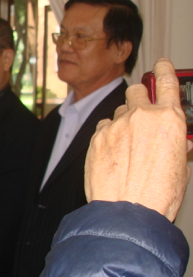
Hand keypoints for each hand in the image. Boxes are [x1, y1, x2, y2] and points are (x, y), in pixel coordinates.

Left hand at [85, 58, 191, 220]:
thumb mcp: (180, 166)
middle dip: (138, 99)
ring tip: (127, 147)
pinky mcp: (97, 137)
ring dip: (122, 122)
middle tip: (140, 113)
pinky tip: (113, 154)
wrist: (127, 212)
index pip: (167, 83)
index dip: (164, 69)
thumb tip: (179, 142)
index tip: (161, 64)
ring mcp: (116, 125)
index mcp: (169, 120)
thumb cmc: (158, 194)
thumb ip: (177, 145)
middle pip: (135, 91)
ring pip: (117, 111)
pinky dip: (107, 135)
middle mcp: (141, 117)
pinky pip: (103, 127)